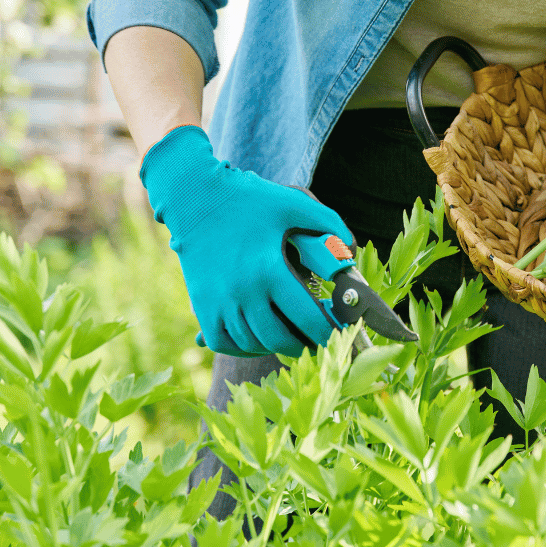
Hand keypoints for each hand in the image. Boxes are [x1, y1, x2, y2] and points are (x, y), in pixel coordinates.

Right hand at [140, 125, 353, 356]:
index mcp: (269, 268)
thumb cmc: (250, 200)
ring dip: (277, 346)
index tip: (340, 336)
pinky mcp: (202, 306)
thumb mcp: (294, 204)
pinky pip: (224, 343)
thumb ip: (330, 223)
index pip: (307, 317)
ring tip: (294, 338)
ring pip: (253, 343)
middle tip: (319, 342)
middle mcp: (243, 291)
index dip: (328, 333)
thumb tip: (350, 250)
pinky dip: (244, 347)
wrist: (195, 198)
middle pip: (280, 339)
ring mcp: (219, 302)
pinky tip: (260, 338)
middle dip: (306, 345)